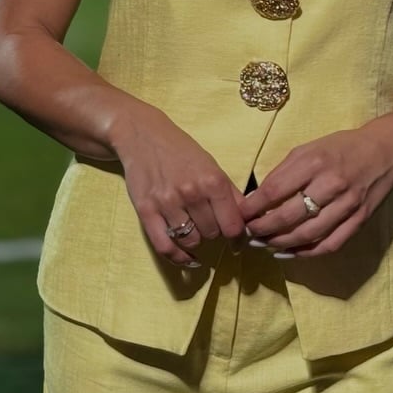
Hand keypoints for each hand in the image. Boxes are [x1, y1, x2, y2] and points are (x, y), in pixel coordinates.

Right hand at [113, 106, 249, 267]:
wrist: (143, 136)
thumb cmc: (181, 151)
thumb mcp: (212, 166)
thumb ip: (231, 194)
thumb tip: (250, 220)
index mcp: (212, 181)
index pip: (233, 226)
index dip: (238, 238)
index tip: (238, 243)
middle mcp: (191, 192)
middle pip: (213, 234)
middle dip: (214, 231)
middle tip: (208, 221)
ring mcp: (167, 203)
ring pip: (192, 240)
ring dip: (196, 239)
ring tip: (193, 227)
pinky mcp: (146, 210)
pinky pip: (164, 246)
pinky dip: (178, 257)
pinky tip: (186, 256)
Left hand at [240, 122, 392, 257]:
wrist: (385, 152)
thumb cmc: (341, 148)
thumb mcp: (307, 149)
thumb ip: (283, 172)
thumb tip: (256, 198)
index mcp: (314, 162)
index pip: (274, 191)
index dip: (253, 208)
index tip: (240, 215)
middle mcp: (331, 185)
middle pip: (288, 217)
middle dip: (262, 230)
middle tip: (248, 235)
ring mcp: (347, 206)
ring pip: (307, 235)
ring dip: (280, 244)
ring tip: (263, 245)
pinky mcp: (359, 221)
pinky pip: (329, 244)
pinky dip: (306, 253)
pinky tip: (289, 253)